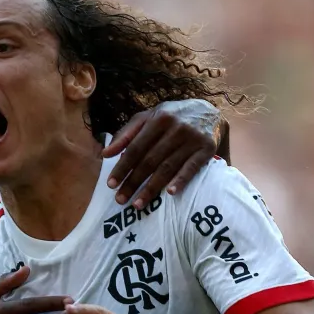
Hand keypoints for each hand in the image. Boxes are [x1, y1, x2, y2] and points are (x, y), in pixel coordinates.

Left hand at [103, 99, 221, 209]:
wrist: (207, 110)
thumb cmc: (170, 117)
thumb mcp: (147, 118)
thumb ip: (125, 134)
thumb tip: (106, 154)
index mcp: (158, 119)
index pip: (136, 147)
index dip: (122, 167)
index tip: (111, 184)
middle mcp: (175, 128)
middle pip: (150, 160)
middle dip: (133, 182)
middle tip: (120, 199)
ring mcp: (192, 139)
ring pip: (167, 167)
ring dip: (152, 188)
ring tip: (138, 204)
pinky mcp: (207, 148)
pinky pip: (191, 168)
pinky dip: (180, 180)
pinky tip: (169, 193)